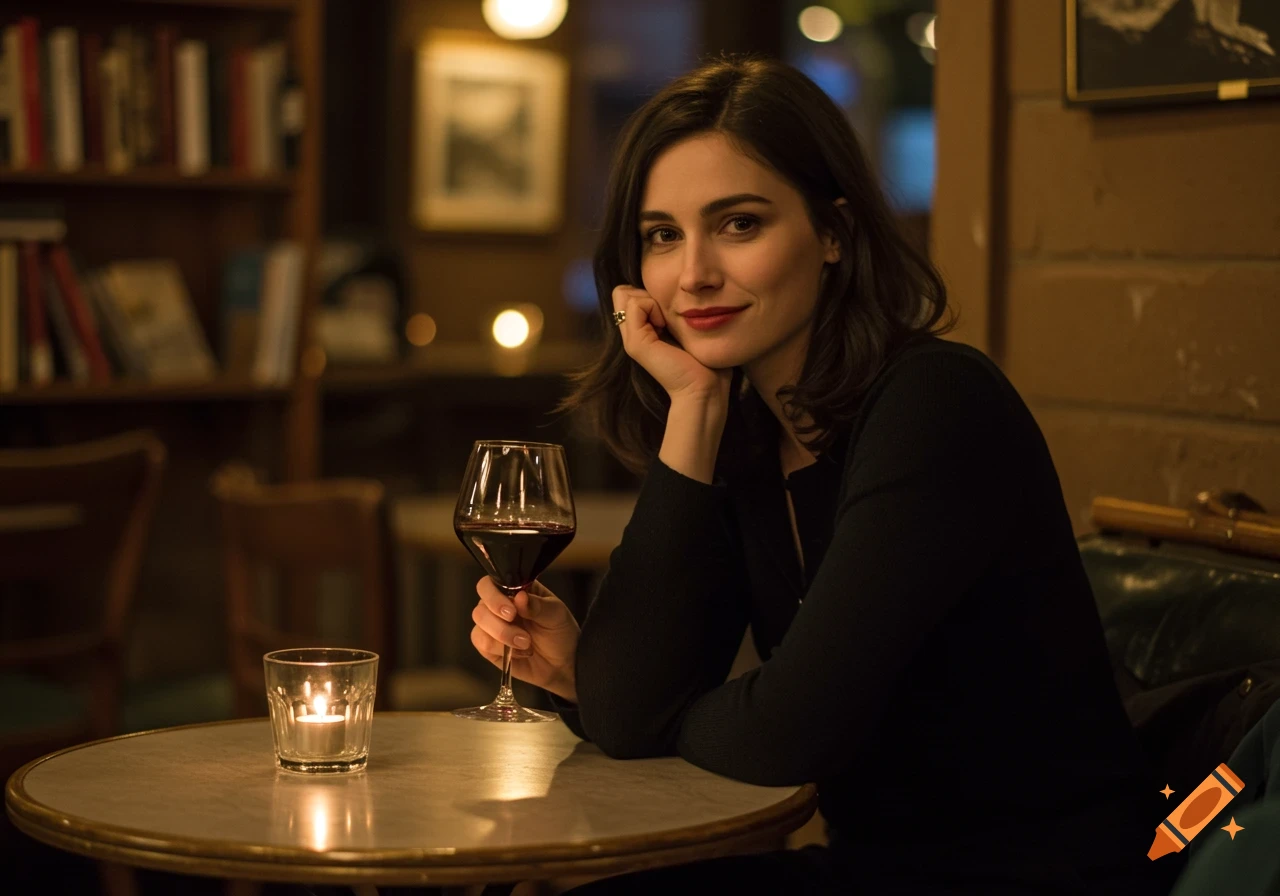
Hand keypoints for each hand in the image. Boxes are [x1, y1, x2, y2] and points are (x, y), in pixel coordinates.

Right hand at [470, 578, 578, 702]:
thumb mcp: (556, 615)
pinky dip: (500, 648)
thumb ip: (537, 605)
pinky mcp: (488, 646)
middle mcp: (499, 605)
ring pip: (479, 624)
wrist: (562, 664)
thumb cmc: (560, 633)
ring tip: (526, 643)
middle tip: (520, 630)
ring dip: (502, 635)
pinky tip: (518, 652)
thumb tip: (520, 596)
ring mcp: (492, 625)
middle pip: (481, 605)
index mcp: (515, 590)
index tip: (511, 610)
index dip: (494, 595)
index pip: (491, 583)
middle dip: (498, 620)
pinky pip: (481, 642)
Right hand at [612, 285, 730, 403]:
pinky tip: (665, 325)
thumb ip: (670, 311)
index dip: (647, 293)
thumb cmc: (702, 360)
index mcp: (641, 331)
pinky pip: (635, 304)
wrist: (703, 388)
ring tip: (666, 322)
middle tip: (666, 315)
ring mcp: (630, 339)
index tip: (668, 313)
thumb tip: (669, 291)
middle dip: (646, 293)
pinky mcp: (635, 343)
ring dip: (650, 299)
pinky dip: (653, 306)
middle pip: (622, 292)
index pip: (627, 294)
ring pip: (625, 294)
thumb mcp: (682, 326)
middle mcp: (631, 334)